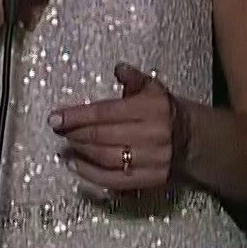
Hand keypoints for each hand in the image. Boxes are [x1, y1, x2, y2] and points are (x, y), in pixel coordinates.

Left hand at [49, 64, 191, 191]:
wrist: (191, 138)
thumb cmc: (163, 109)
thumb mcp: (152, 88)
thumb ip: (133, 77)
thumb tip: (118, 68)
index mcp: (151, 108)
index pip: (105, 112)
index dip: (77, 115)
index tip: (55, 117)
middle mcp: (153, 133)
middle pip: (103, 136)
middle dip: (76, 133)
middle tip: (58, 130)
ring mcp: (153, 158)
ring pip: (107, 158)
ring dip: (81, 152)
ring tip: (66, 145)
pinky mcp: (152, 178)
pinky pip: (116, 179)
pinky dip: (91, 175)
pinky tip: (75, 166)